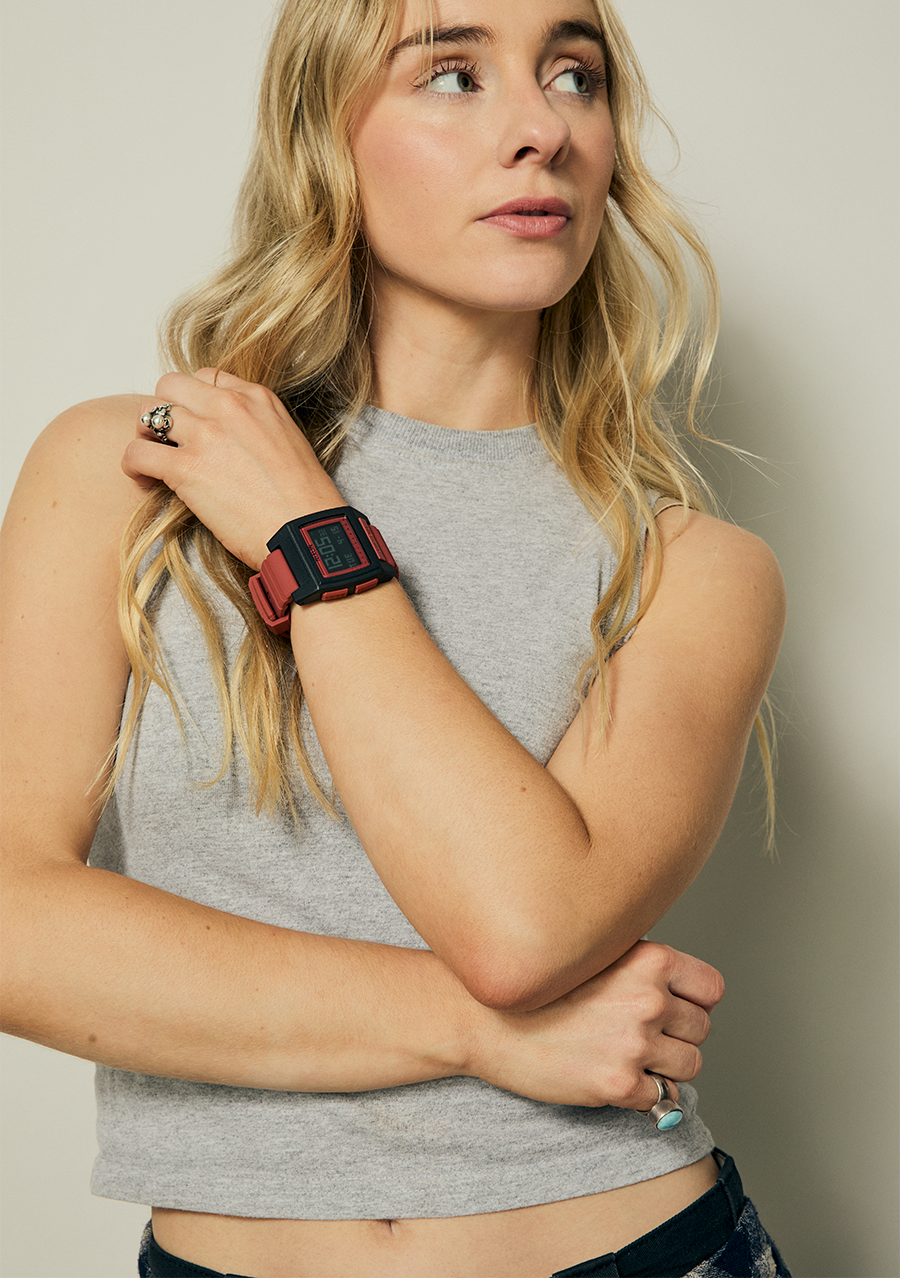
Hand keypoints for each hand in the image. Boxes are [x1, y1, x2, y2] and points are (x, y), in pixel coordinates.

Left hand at [121, 369, 343, 569]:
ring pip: (148, 415)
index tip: (196, 424)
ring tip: (153, 460)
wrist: (306, 532)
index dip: (194, 401)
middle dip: (164, 410)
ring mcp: (205, 434)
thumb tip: (232, 439)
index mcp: (258, 398)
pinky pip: (137, 453)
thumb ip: (257, 426)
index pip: (207, 378)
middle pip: (170, 386)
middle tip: (168, 439)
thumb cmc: (304, 501)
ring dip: (145, 437)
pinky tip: (144, 481)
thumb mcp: (289, 442)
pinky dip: (133, 466)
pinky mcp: (185, 468)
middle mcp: (229, 406)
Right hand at [466, 941, 722, 1109]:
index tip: (674, 1007)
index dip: (694, 1001)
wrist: (484, 1018)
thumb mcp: (595, 952)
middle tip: (641, 1035)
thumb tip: (679, 987)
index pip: (711, 989)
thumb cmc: (536, 986)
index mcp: (648, 959)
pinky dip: (642, 1094)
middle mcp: (647, 999)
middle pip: (702, 1029)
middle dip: (676, 1035)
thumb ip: (640, 964)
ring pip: (689, 1066)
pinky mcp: (618, 1085)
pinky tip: (612, 1077)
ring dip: (666, 1067)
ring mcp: (634, 1044)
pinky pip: (660, 1099)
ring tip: (629, 1057)